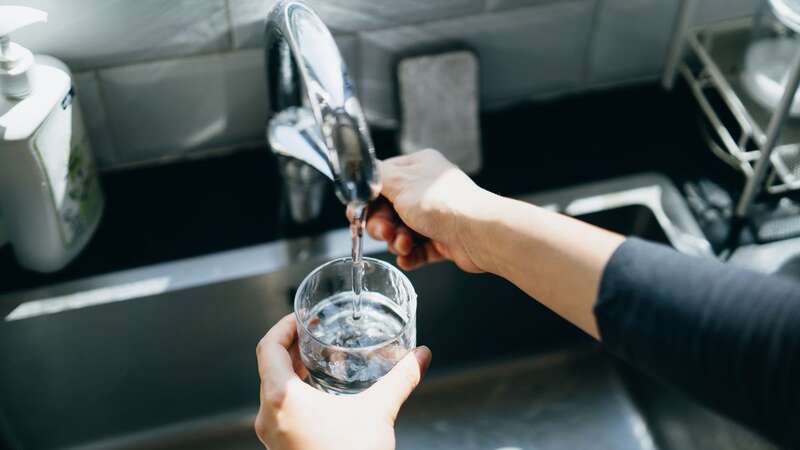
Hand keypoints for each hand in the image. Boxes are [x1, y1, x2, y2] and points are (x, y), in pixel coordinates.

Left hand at [255, 314, 432, 449]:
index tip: (301, 318)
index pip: (267, 347)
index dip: (283, 326)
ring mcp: (273, 435)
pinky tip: (320, 395)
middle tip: (314, 334)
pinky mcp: (281, 448)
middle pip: (269, 367)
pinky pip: (280, 411)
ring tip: (317, 360)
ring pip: (273, 390)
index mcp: (282, 398)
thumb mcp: (378, 412)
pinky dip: (294, 394)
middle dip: (292, 347)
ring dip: (292, 371)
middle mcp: (269, 416)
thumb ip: (401, 379)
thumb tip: (420, 356)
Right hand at [356, 149, 493, 271]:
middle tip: (385, 232)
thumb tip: (363, 175)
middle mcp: (426, 190)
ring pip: (401, 232)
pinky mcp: (442, 240)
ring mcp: (435, 216)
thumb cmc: (443, 203)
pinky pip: (417, 250)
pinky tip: (408, 257)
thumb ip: (375, 177)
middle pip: (387, 211)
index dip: (367, 200)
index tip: (358, 215)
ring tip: (404, 244)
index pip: (381, 182)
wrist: (478, 233)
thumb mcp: (399, 182)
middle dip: (382, 226)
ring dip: (397, 241)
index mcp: (417, 168)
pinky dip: (410, 255)